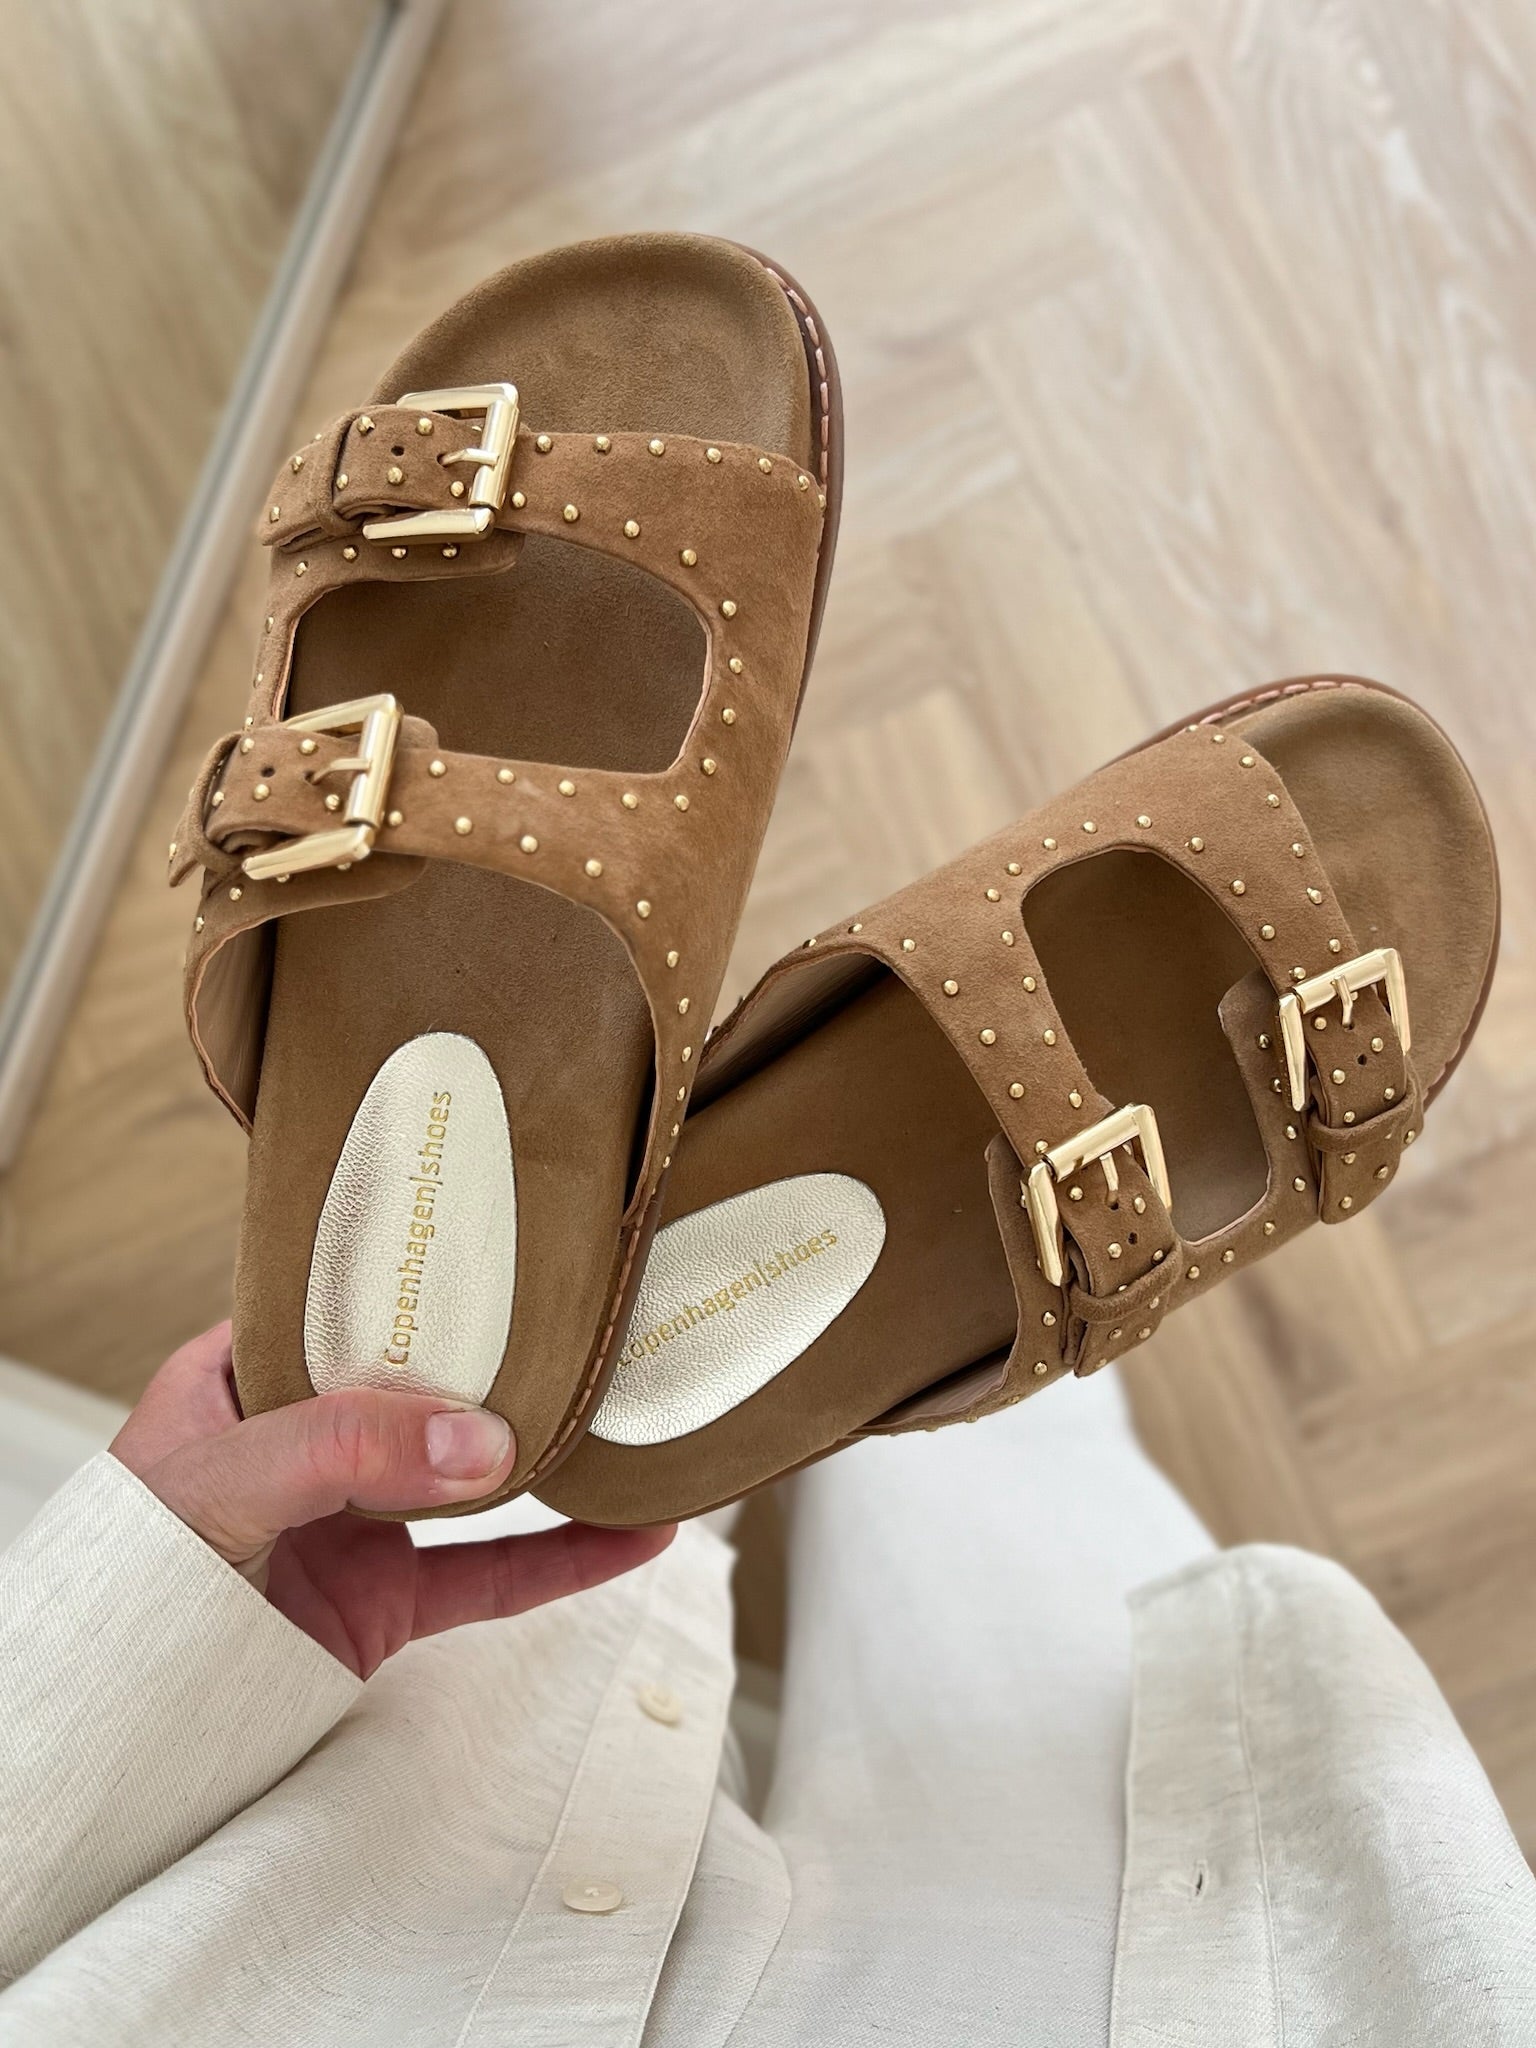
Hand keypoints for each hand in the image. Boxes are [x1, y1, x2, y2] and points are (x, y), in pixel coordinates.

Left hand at [111, 1323, 672, 1677]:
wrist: (105, 1733)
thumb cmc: (120, 1586)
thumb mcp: (217, 1483)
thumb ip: (340, 1450)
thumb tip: (483, 1441)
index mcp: (244, 1378)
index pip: (343, 1306)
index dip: (419, 1279)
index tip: (504, 1249)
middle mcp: (307, 1442)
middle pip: (427, 1384)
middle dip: (511, 1360)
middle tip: (598, 1324)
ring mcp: (352, 1523)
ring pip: (475, 1477)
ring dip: (557, 1458)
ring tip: (637, 1419)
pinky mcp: (386, 1603)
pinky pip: (493, 1574)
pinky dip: (567, 1561)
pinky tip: (632, 1538)